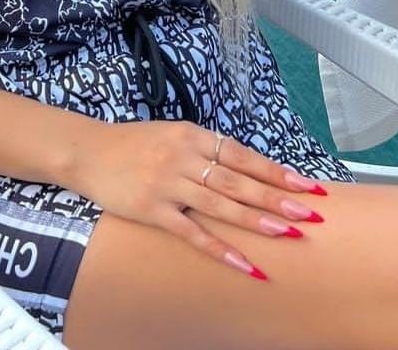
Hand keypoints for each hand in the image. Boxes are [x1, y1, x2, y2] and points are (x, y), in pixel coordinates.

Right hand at [72, 120, 328, 278]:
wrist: (87, 151)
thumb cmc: (133, 144)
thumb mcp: (172, 135)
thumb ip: (204, 149)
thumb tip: (245, 168)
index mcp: (192, 135)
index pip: (243, 155)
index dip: (276, 171)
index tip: (306, 184)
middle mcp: (184, 157)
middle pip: (239, 181)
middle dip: (277, 197)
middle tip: (309, 212)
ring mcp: (168, 184)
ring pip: (221, 205)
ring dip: (257, 220)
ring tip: (288, 233)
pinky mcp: (152, 210)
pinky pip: (192, 232)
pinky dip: (220, 248)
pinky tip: (244, 263)